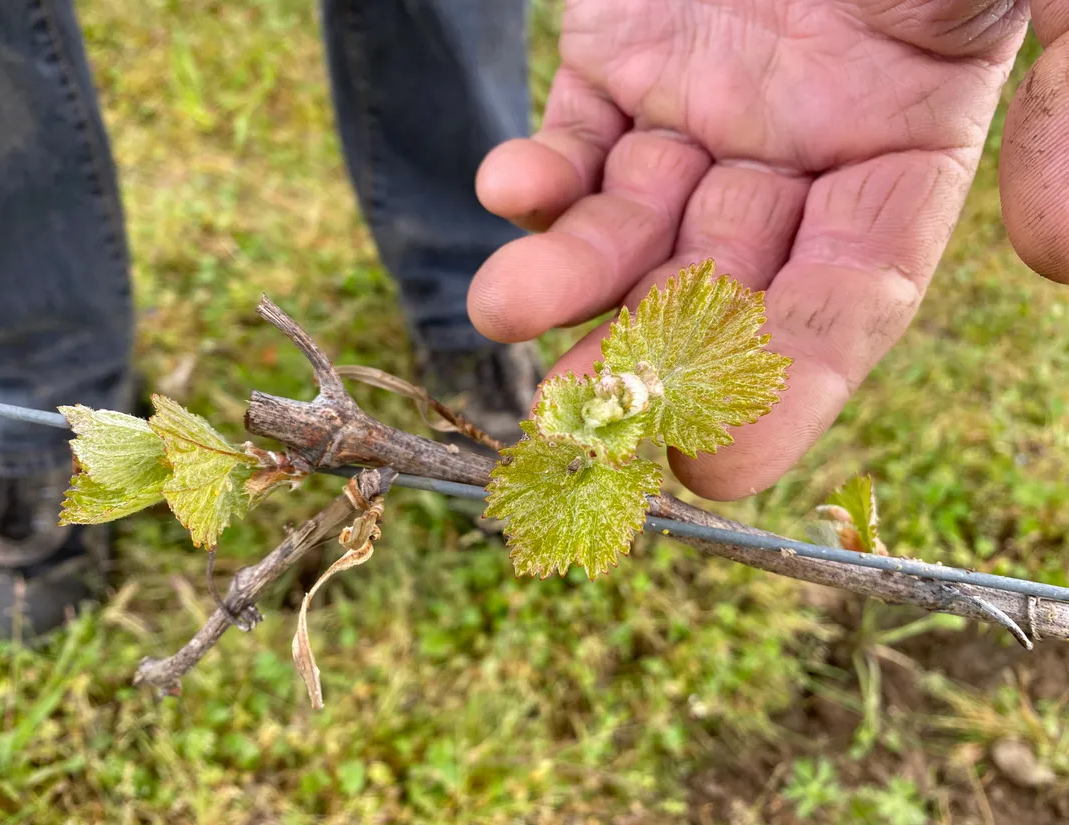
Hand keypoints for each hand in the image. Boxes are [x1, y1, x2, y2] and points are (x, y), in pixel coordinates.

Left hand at [468, 0, 1035, 499]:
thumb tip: (1063, 257)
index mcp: (900, 152)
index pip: (840, 305)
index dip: (783, 392)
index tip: (710, 469)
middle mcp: (794, 153)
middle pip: (715, 287)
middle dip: (647, 353)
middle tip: (580, 416)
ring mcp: (702, 108)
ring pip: (629, 228)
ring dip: (565, 276)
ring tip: (504, 310)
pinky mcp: (621, 59)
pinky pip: (574, 141)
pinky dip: (540, 176)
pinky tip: (511, 189)